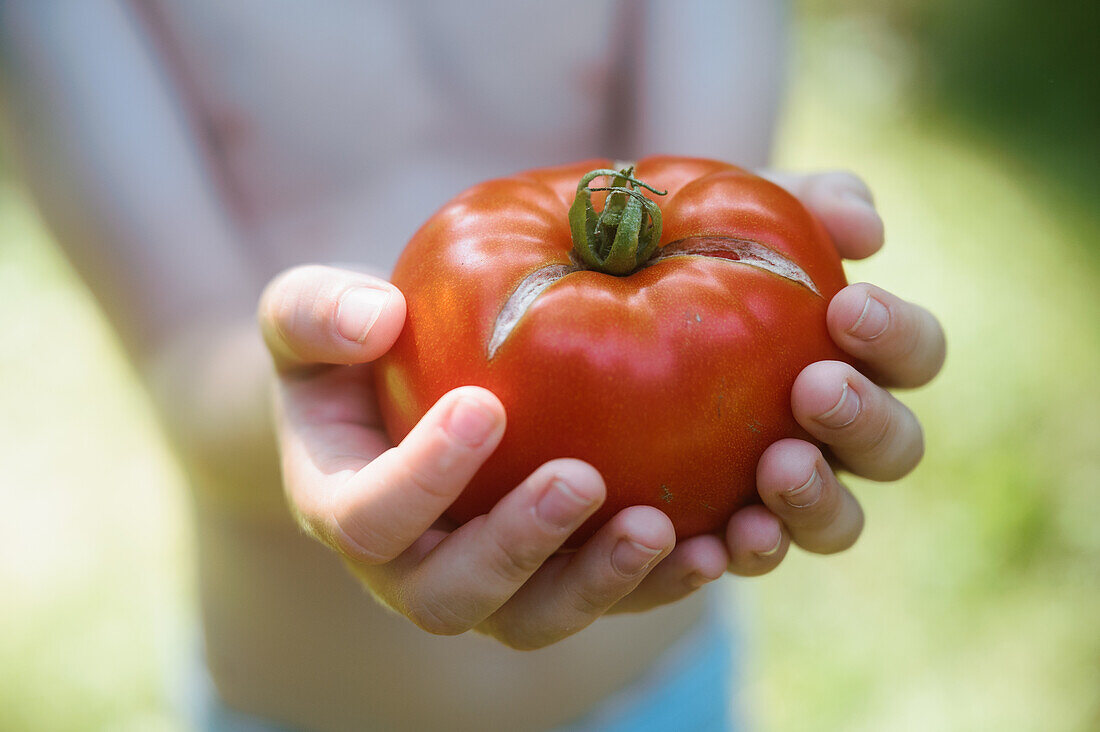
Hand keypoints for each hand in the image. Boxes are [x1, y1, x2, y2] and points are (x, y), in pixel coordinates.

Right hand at [260, 266, 703, 649]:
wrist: (392, 396)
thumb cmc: (349, 352)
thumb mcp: (308, 314)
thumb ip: (316, 312)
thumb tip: (372, 319)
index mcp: (344, 507)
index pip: (370, 519)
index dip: (424, 477)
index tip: (484, 405)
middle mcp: (409, 568)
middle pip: (453, 598)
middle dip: (518, 547)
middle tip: (582, 479)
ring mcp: (484, 580)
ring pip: (534, 618)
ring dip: (599, 584)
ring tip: (662, 528)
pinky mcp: (550, 574)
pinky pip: (600, 599)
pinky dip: (657, 582)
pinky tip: (716, 540)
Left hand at [714, 170, 946, 574]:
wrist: (591, 308)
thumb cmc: (683, 249)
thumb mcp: (735, 213)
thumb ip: (806, 204)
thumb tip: (869, 226)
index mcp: (857, 357)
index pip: (913, 353)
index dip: (896, 335)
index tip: (846, 306)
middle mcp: (838, 434)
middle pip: (895, 446)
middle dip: (864, 420)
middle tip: (812, 389)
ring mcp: (789, 491)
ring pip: (839, 521)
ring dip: (817, 500)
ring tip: (775, 467)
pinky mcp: (730, 530)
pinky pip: (753, 557)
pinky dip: (745, 552)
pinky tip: (710, 540)